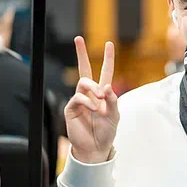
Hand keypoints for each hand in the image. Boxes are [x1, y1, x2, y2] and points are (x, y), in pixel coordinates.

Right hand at [64, 37, 118, 163]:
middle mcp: (90, 94)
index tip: (109, 44)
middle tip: (78, 39)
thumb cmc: (106, 132)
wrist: (96, 148)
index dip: (108, 58)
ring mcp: (80, 100)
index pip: (105, 72)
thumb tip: (107, 86)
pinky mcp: (71, 108)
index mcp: (103, 94)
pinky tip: (94, 109)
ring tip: (101, 103)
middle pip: (84, 69)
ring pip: (84, 83)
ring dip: (94, 90)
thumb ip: (113, 100)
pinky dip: (88, 102)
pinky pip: (79, 97)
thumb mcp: (115, 115)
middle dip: (81, 54)